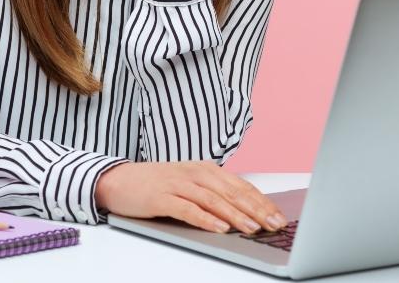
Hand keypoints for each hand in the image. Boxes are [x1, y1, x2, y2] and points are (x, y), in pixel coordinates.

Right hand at [95, 160, 287, 234]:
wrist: (119, 180)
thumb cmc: (158, 184)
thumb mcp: (190, 184)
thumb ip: (214, 193)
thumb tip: (246, 211)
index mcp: (206, 169)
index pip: (241, 186)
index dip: (262, 202)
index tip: (279, 217)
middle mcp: (196, 173)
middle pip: (232, 192)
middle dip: (257, 210)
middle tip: (274, 225)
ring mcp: (178, 184)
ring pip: (214, 200)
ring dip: (236, 215)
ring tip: (253, 229)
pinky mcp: (162, 197)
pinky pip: (188, 209)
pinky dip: (206, 219)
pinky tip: (220, 228)